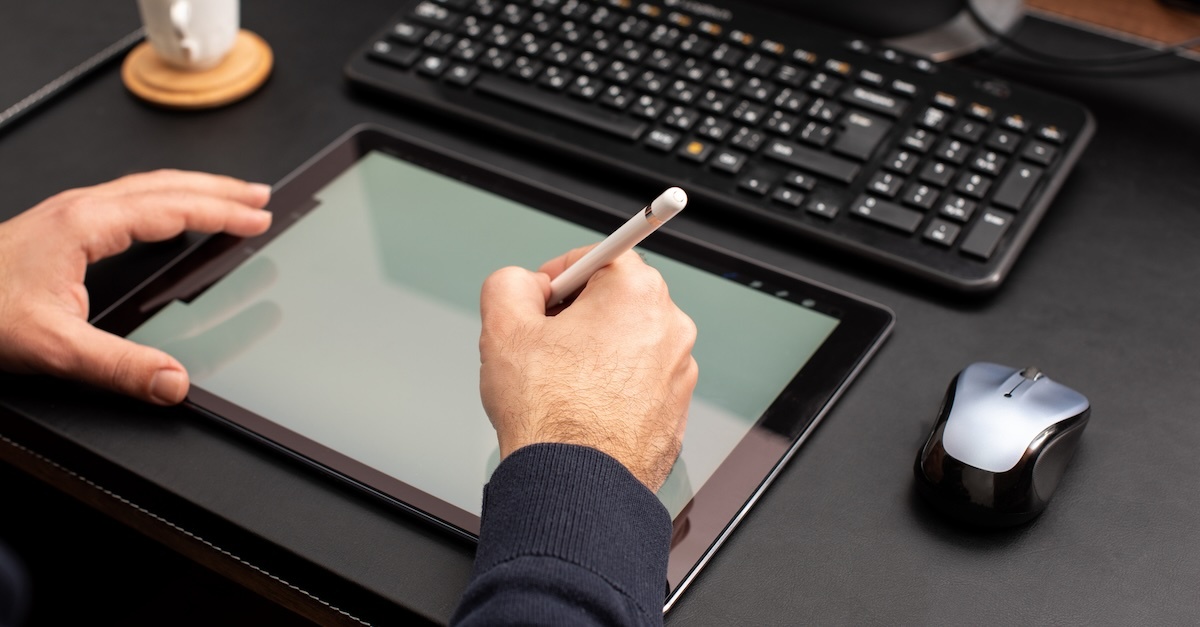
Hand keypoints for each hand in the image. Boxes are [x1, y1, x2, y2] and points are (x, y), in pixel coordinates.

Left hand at [0, 169, 271, 404]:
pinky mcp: (60, 225)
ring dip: (195, 188)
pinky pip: (128, 199)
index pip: (173, 207)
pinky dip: (165, 200)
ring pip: (147, 186)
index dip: (221, 211)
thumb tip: (174, 382)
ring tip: (230, 197)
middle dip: (219, 188)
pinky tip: (169, 217)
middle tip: (260, 194)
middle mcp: (81, 209)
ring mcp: (69, 213)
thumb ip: (119, 367)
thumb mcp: (52, 348)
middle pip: (166, 184)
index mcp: (88, 224)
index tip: (259, 216)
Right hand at [478, 247, 698, 491]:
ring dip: (593, 353)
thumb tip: (523, 284)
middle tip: (541, 344)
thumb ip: (509, 283)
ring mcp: (678, 372)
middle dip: (576, 315)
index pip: (597, 256)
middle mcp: (669, 327)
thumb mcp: (503, 328)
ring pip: (626, 343)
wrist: (576, 487)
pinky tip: (581, 410)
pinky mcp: (675, 409)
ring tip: (559, 385)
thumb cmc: (550, 416)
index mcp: (636, 293)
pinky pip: (638, 382)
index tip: (540, 297)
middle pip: (615, 300)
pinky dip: (612, 388)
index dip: (557, 275)